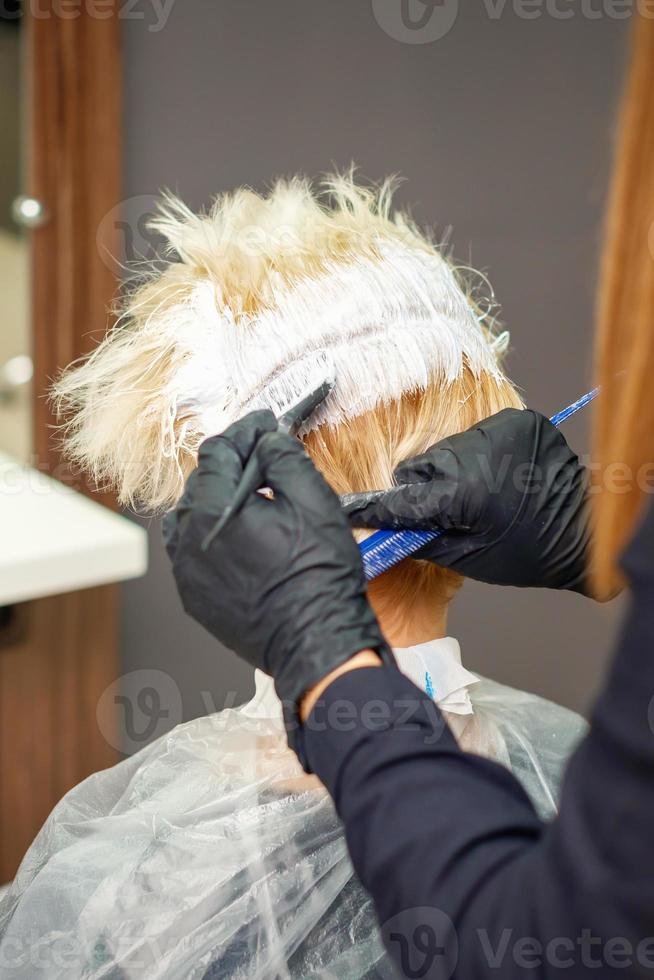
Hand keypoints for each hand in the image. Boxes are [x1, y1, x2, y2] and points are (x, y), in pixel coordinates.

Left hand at [163, 410, 393, 743]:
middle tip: (263, 458)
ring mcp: (187, 572)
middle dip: (231, 465)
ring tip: (249, 499)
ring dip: (216, 500)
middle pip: (201, 483)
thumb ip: (284, 459)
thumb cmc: (318, 576)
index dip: (244, 433)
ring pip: (190, 517)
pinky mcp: (194, 597)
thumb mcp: (314, 501)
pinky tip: (241, 539)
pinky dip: (212, 536)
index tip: (263, 427)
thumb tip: (267, 441)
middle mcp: (187, 539)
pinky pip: (193, 552)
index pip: (217, 452)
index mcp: (213, 510)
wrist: (315, 641)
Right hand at [343, 408, 590, 592]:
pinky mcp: (518, 420)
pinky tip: (496, 475)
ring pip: (447, 449)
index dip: (377, 508)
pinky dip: (478, 455)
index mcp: (464, 493)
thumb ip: (421, 537)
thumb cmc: (528, 553)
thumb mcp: (466, 558)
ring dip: (452, 470)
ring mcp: (500, 430)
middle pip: (423, 466)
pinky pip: (477, 436)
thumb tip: (387, 528)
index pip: (405, 497)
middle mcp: (479, 453)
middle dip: (425, 488)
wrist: (584, 530)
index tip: (354, 510)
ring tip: (478, 492)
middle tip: (447, 510)